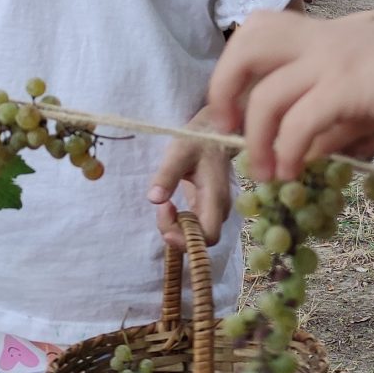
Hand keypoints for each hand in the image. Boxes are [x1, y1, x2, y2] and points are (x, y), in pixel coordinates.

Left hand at [148, 109, 235, 250]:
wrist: (215, 133)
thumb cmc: (198, 141)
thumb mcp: (179, 152)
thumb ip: (167, 175)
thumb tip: (153, 199)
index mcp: (215, 197)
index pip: (208, 235)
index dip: (186, 238)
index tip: (165, 218)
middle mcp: (219, 209)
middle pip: (200, 240)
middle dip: (176, 233)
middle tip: (161, 209)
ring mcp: (215, 211)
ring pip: (196, 235)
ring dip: (175, 228)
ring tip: (164, 205)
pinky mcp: (207, 209)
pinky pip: (194, 227)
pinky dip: (178, 223)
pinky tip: (168, 207)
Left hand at [206, 8, 373, 179]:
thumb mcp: (365, 96)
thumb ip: (330, 123)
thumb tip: (301, 157)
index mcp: (323, 35)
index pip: (260, 30)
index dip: (235, 67)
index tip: (236, 109)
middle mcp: (320, 40)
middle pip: (247, 43)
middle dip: (223, 86)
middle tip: (228, 126)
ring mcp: (332, 61)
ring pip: (266, 96)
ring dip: (255, 139)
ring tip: (263, 172)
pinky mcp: (346, 86)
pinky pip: (299, 122)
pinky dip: (286, 151)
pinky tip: (291, 172)